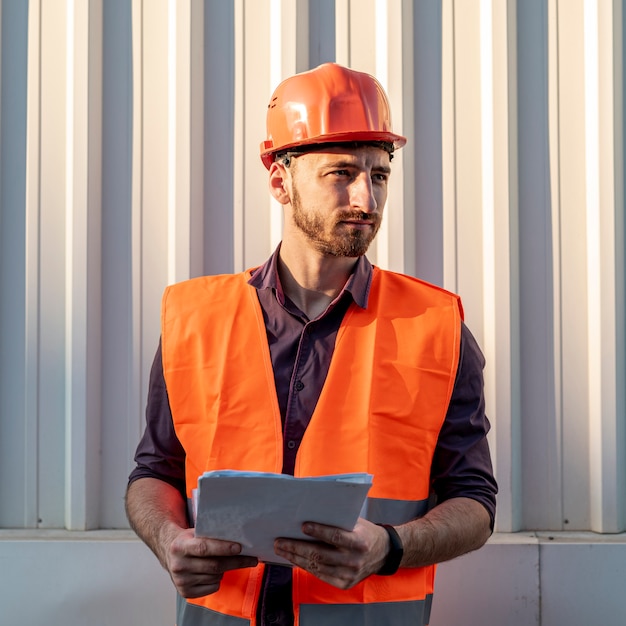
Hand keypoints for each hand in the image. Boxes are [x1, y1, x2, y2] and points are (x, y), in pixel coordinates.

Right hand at [164, 527, 257, 597]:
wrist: (169, 553)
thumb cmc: (188, 540)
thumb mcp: (195, 532)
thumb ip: (211, 534)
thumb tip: (239, 536)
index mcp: (180, 546)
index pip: (204, 548)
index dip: (223, 548)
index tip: (239, 547)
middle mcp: (179, 565)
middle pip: (214, 566)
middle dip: (236, 562)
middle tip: (252, 559)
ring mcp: (181, 581)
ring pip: (215, 577)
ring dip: (225, 570)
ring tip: (226, 561)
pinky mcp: (185, 592)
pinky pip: (212, 587)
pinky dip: (218, 580)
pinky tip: (213, 572)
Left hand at [273, 518, 388, 588]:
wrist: (383, 553)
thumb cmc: (364, 531)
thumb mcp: (356, 522)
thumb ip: (337, 520)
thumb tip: (309, 512)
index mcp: (359, 542)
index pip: (335, 536)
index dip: (318, 531)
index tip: (302, 526)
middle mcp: (354, 560)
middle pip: (320, 554)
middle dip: (297, 547)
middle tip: (280, 541)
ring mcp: (349, 575)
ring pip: (317, 567)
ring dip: (296, 558)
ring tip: (282, 550)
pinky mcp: (344, 584)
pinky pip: (320, 575)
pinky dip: (306, 567)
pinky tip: (295, 559)